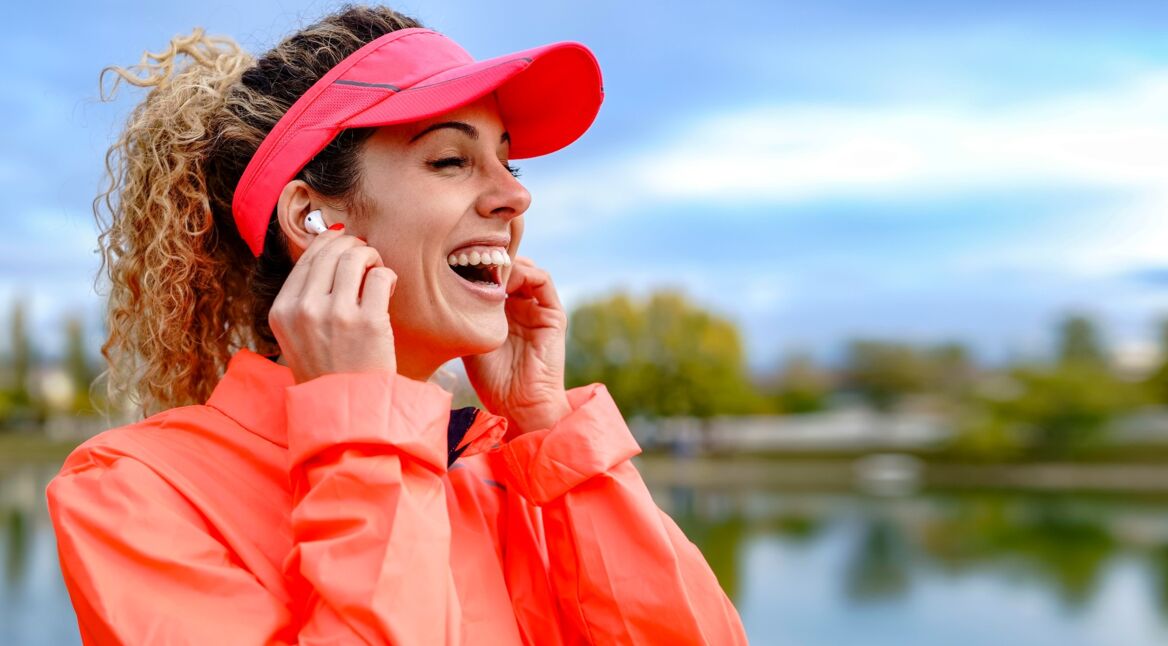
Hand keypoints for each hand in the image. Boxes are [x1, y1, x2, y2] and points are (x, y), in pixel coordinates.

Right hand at [268, 228, 397, 383]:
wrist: (348, 412)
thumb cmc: (327, 372)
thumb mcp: (297, 335)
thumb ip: (305, 296)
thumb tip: (328, 242)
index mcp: (282, 311)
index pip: (307, 258)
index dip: (330, 241)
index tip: (344, 241)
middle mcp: (304, 309)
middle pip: (332, 251)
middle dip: (353, 246)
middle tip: (366, 257)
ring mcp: (336, 314)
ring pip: (356, 256)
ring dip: (371, 257)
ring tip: (376, 271)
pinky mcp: (368, 322)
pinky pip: (380, 276)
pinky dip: (387, 276)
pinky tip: (387, 289)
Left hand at [463, 256, 570, 434]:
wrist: (518, 404)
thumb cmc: (490, 380)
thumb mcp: (470, 338)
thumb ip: (465, 311)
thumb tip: (446, 283)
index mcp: (501, 313)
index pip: (492, 278)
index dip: (477, 265)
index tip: (457, 259)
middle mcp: (521, 308)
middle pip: (509, 269)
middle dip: (491, 258)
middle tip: (472, 254)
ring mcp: (538, 309)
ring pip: (525, 269)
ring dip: (507, 263)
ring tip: (488, 265)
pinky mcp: (553, 314)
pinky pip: (543, 280)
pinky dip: (526, 271)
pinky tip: (506, 276)